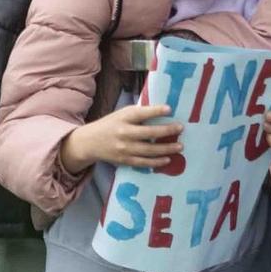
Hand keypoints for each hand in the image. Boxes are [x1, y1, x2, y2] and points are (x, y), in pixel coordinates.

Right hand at [61, 102, 181, 172]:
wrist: (89, 142)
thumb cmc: (110, 125)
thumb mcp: (120, 115)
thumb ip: (137, 114)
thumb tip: (162, 111)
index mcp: (122, 118)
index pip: (141, 113)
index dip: (155, 111)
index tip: (169, 109)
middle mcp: (123, 133)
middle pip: (149, 133)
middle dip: (167, 130)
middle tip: (180, 128)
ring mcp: (124, 148)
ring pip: (150, 150)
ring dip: (167, 148)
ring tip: (179, 146)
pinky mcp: (125, 160)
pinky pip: (144, 162)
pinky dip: (157, 161)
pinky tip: (167, 159)